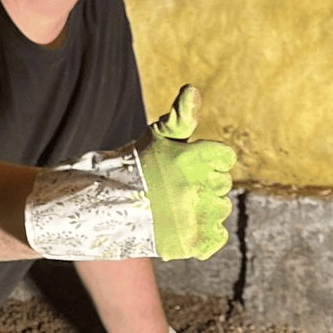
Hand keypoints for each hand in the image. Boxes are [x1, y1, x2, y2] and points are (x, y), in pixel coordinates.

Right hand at [136, 85, 234, 260]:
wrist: (107, 209)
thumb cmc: (137, 167)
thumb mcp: (158, 137)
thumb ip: (181, 116)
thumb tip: (192, 89)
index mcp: (189, 159)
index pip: (225, 158)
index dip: (211, 161)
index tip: (192, 166)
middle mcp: (193, 188)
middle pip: (223, 185)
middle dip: (205, 184)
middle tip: (178, 188)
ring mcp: (191, 217)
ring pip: (220, 209)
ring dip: (205, 208)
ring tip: (178, 206)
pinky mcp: (190, 242)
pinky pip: (217, 236)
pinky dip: (207, 233)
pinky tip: (187, 226)